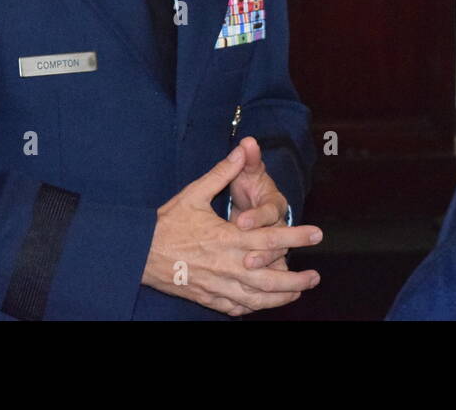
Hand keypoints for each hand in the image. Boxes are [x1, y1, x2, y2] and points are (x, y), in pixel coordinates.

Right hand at [142, 143, 320, 315]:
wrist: (138, 253)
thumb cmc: (167, 222)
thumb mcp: (194, 193)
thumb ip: (222, 173)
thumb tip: (242, 148)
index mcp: (228, 238)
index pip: (270, 238)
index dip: (296, 236)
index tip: (317, 234)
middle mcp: (227, 265)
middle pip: (271, 277)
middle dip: (297, 279)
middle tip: (315, 276)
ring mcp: (218, 286)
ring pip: (258, 298)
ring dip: (282, 297)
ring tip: (298, 292)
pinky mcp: (208, 298)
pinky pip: (237, 308)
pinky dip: (255, 307)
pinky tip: (265, 303)